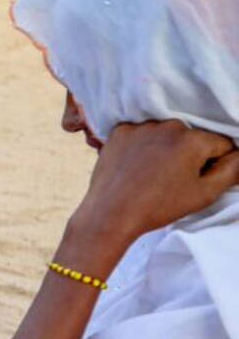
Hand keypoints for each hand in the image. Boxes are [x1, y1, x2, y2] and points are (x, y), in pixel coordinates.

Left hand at [71, 120, 238, 242]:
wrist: (111, 213)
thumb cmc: (161, 206)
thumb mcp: (205, 193)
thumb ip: (231, 170)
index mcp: (192, 139)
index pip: (220, 144)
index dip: (216, 163)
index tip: (200, 179)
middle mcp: (167, 125)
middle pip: (192, 137)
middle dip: (191, 154)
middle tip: (175, 179)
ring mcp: (140, 126)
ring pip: (165, 134)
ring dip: (166, 148)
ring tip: (155, 174)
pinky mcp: (119, 132)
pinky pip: (141, 135)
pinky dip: (143, 146)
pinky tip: (137, 166)